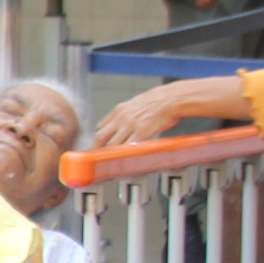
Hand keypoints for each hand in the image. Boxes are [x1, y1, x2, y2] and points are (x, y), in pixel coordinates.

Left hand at [89, 74, 253, 146]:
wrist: (171, 98)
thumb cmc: (158, 101)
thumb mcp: (137, 103)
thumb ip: (127, 113)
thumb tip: (122, 123)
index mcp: (120, 110)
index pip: (101, 125)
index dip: (98, 137)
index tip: (96, 145)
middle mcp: (122, 118)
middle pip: (101, 136)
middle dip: (95, 148)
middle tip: (91, 158)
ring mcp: (130, 126)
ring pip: (112, 144)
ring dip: (107, 154)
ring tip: (104, 163)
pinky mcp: (141, 133)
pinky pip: (127, 147)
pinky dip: (122, 155)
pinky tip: (120, 161)